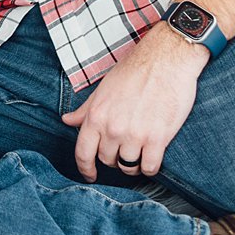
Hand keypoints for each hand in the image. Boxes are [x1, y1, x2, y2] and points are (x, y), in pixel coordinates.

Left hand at [60, 23, 206, 180]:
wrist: (166, 59)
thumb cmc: (135, 69)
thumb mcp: (104, 88)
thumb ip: (86, 109)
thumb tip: (67, 120)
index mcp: (96, 115)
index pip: (83, 153)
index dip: (84, 169)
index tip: (90, 175)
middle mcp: (112, 128)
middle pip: (107, 160)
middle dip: (112, 158)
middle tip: (122, 149)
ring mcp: (135, 135)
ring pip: (128, 166)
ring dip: (131, 164)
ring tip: (137, 154)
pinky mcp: (158, 138)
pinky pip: (149, 167)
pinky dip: (149, 168)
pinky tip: (151, 158)